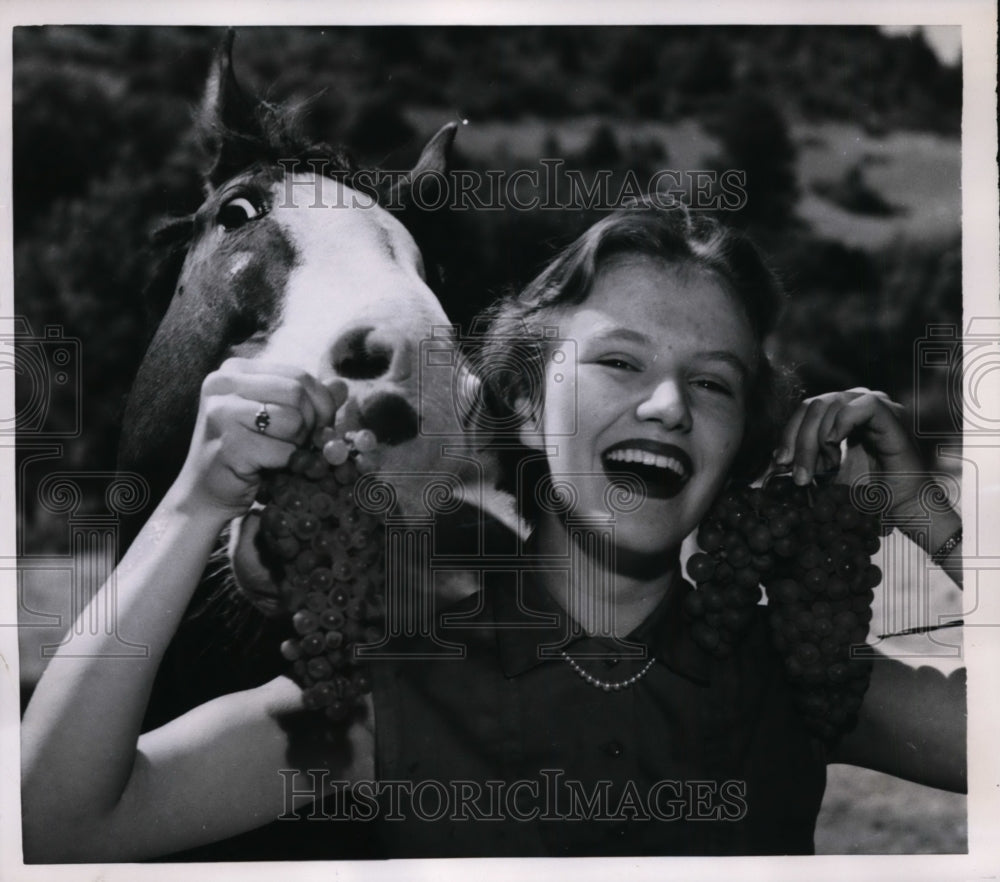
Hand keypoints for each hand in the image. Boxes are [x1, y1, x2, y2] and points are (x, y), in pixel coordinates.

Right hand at [170, 359, 337, 518]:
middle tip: (301, 443)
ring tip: (280, 454)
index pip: (298, 375)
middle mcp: (223, 383)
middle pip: (297, 392)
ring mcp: (222, 413)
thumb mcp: (277, 419)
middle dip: (311, 423)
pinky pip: (283, 450)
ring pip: (293, 419)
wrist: (205, 493)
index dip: (320, 403)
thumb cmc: (246, 453)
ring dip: (297, 444)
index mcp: (235, 370)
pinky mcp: (229, 444)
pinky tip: (269, 468)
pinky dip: (287, 464)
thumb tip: (342, 385)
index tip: (318, 426)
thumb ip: (308, 400)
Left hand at [774, 387, 925, 515]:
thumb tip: (775, 459)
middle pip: (813, 406)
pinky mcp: (892, 415)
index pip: (806, 409)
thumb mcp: (824, 474)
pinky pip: (861, 406)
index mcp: (842, 413)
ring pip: (830, 404)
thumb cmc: (866, 492)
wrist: (902, 508)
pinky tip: (835, 446)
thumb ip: (803, 460)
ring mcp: (876, 405)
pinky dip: (842, 424)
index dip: (789, 433)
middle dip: (799, 441)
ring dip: (818, 440)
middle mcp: (858, 403)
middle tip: (798, 475)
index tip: (780, 463)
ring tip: (824, 469)